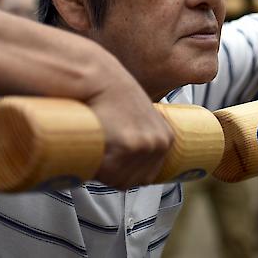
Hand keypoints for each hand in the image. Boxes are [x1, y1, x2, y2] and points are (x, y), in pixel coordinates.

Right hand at [86, 63, 173, 188]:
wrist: (99, 78)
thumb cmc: (111, 95)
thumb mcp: (136, 116)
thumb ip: (139, 136)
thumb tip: (129, 157)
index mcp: (166, 138)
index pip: (147, 176)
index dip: (125, 173)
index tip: (111, 165)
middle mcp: (159, 143)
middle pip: (133, 180)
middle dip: (113, 173)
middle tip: (100, 154)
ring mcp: (145, 145)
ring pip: (119, 179)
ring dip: (103, 171)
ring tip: (96, 148)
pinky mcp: (128, 146)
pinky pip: (108, 173)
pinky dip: (96, 166)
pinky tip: (92, 150)